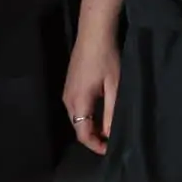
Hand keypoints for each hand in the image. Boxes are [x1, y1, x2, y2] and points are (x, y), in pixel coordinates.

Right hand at [62, 25, 119, 155]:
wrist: (94, 32)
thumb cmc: (106, 58)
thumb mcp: (114, 87)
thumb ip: (111, 113)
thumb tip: (109, 135)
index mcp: (78, 101)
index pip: (82, 134)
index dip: (95, 146)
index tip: (110, 149)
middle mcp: (68, 98)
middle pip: (77, 127)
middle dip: (93, 137)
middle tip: (111, 140)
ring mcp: (67, 89)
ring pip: (75, 117)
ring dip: (89, 126)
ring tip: (107, 128)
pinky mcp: (69, 83)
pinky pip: (75, 107)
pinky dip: (86, 115)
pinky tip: (99, 111)